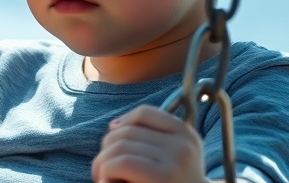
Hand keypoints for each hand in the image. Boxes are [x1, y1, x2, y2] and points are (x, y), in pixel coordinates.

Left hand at [90, 105, 208, 182]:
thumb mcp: (169, 159)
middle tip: (102, 167)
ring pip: (120, 145)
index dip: (122, 122)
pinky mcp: (163, 176)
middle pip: (128, 131)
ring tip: (102, 175)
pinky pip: (122, 162)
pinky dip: (106, 169)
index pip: (144, 113)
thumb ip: (148, 140)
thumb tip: (114, 125)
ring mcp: (176, 160)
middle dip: (107, 147)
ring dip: (102, 160)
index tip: (112, 140)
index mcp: (187, 135)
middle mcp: (184, 145)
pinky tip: (105, 180)